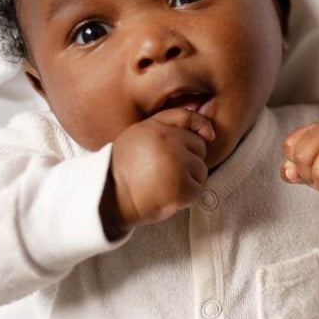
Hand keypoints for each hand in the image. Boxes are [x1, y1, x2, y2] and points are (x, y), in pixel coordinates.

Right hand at [101, 108, 214, 235]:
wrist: (108, 201)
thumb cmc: (124, 168)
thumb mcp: (138, 135)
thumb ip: (167, 123)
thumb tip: (209, 132)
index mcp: (156, 129)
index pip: (189, 118)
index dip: (198, 128)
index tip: (205, 136)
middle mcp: (168, 144)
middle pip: (199, 147)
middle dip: (188, 159)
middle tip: (165, 171)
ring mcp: (176, 167)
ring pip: (200, 170)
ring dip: (188, 179)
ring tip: (163, 184)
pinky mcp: (182, 190)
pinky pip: (197, 191)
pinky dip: (186, 198)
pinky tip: (167, 197)